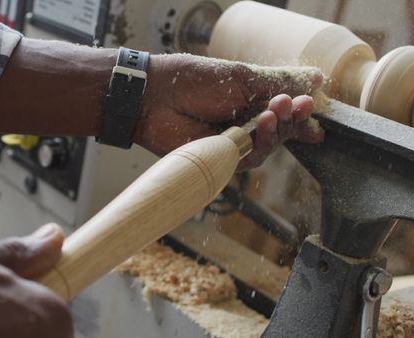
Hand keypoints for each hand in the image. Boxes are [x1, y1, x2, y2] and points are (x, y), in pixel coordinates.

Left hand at [137, 54, 324, 169]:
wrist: (157, 97)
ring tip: (277, 109)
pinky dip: (261, 142)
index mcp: (249, 103)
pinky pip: (251, 159)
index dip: (300, 113)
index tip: (313, 106)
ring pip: (269, 147)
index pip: (283, 113)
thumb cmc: (192, 82)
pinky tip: (263, 122)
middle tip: (295, 103)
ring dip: (278, 128)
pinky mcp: (221, 162)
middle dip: (292, 118)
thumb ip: (277, 82)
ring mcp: (232, 146)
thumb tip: (317, 78)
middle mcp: (243, 127)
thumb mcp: (241, 78)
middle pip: (281, 132)